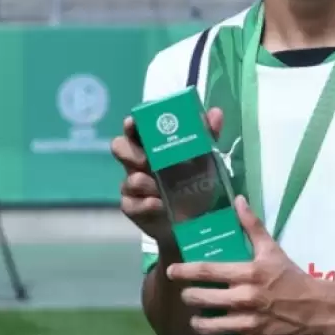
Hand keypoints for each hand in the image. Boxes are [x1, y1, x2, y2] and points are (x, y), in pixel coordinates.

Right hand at [111, 107, 224, 244]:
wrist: (195, 222)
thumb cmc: (195, 184)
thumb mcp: (205, 159)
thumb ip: (208, 135)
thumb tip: (215, 112)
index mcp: (152, 147)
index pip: (135, 130)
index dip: (131, 124)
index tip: (133, 123)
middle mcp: (138, 163)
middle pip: (119, 148)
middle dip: (131, 153)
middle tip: (147, 161)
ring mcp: (133, 187)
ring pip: (128, 179)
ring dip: (145, 183)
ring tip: (162, 190)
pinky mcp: (133, 208)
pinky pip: (131, 204)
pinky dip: (146, 204)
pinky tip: (159, 205)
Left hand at [169, 195, 322, 334]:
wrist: (317, 309)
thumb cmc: (291, 278)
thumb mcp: (272, 250)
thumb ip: (252, 226)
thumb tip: (238, 201)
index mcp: (247, 274)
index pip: (206, 271)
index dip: (184, 271)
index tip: (172, 271)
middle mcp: (244, 299)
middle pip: (200, 299)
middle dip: (188, 297)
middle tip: (187, 295)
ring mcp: (247, 323)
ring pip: (208, 326)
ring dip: (199, 322)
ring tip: (197, 318)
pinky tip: (226, 330)